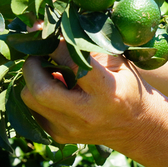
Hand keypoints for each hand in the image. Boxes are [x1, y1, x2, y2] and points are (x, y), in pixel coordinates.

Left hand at [21, 43, 161, 148]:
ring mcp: (70, 129)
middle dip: (32, 65)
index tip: (49, 34)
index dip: (55, 46)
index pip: (71, 64)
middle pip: (40, 89)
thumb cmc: (128, 86)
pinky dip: (38, 94)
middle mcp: (86, 115)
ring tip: (46, 69)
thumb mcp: (117, 62)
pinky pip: (34, 110)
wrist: (137, 125)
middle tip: (38, 52)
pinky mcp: (60, 137)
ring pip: (30, 100)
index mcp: (107, 92)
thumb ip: (85, 47)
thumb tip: (46, 30)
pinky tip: (53, 87)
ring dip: (32, 80)